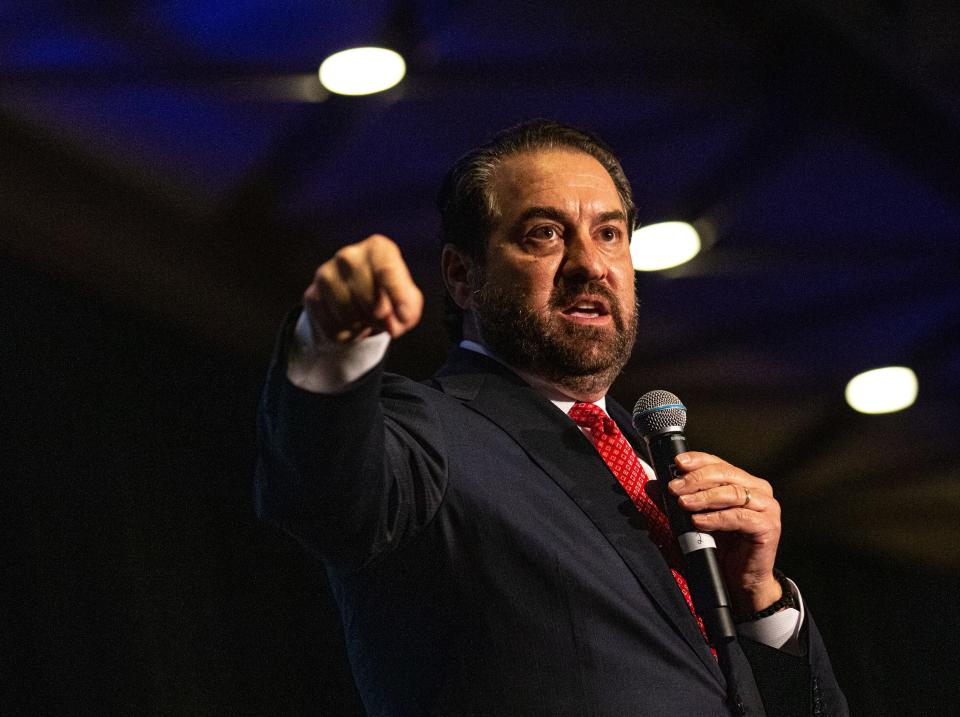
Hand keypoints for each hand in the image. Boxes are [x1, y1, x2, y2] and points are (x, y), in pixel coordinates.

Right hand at [303, 234, 423, 342]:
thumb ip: (408, 310)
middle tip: (381, 317)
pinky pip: (332, 326)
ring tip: (363, 316)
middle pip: (369, 300)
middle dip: (379, 317)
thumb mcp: (408, 302)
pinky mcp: (312, 295)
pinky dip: (344, 333)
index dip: (398, 298)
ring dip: (360, 325)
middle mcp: (349, 255)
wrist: (356, 303)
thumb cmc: (388, 298)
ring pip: (348, 315)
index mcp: (378, 248)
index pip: (387, 271)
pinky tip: (348, 321)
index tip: (405, 317)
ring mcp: (326, 274)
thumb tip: (391, 324)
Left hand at [668, 451, 782, 614]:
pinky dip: (716, 518)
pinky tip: (698, 521)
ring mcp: (767, 508)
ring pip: (732, 493)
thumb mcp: (693, 521)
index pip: (718, 463)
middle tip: (674, 488)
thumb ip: (675, 502)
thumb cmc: (721, 549)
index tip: (677, 463)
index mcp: (743, 482)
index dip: (698, 460)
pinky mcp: (768, 527)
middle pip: (725, 474)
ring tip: (683, 503)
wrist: (740, 582)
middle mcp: (758, 490)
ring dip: (704, 497)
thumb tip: (653, 486)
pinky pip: (739, 517)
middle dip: (696, 479)